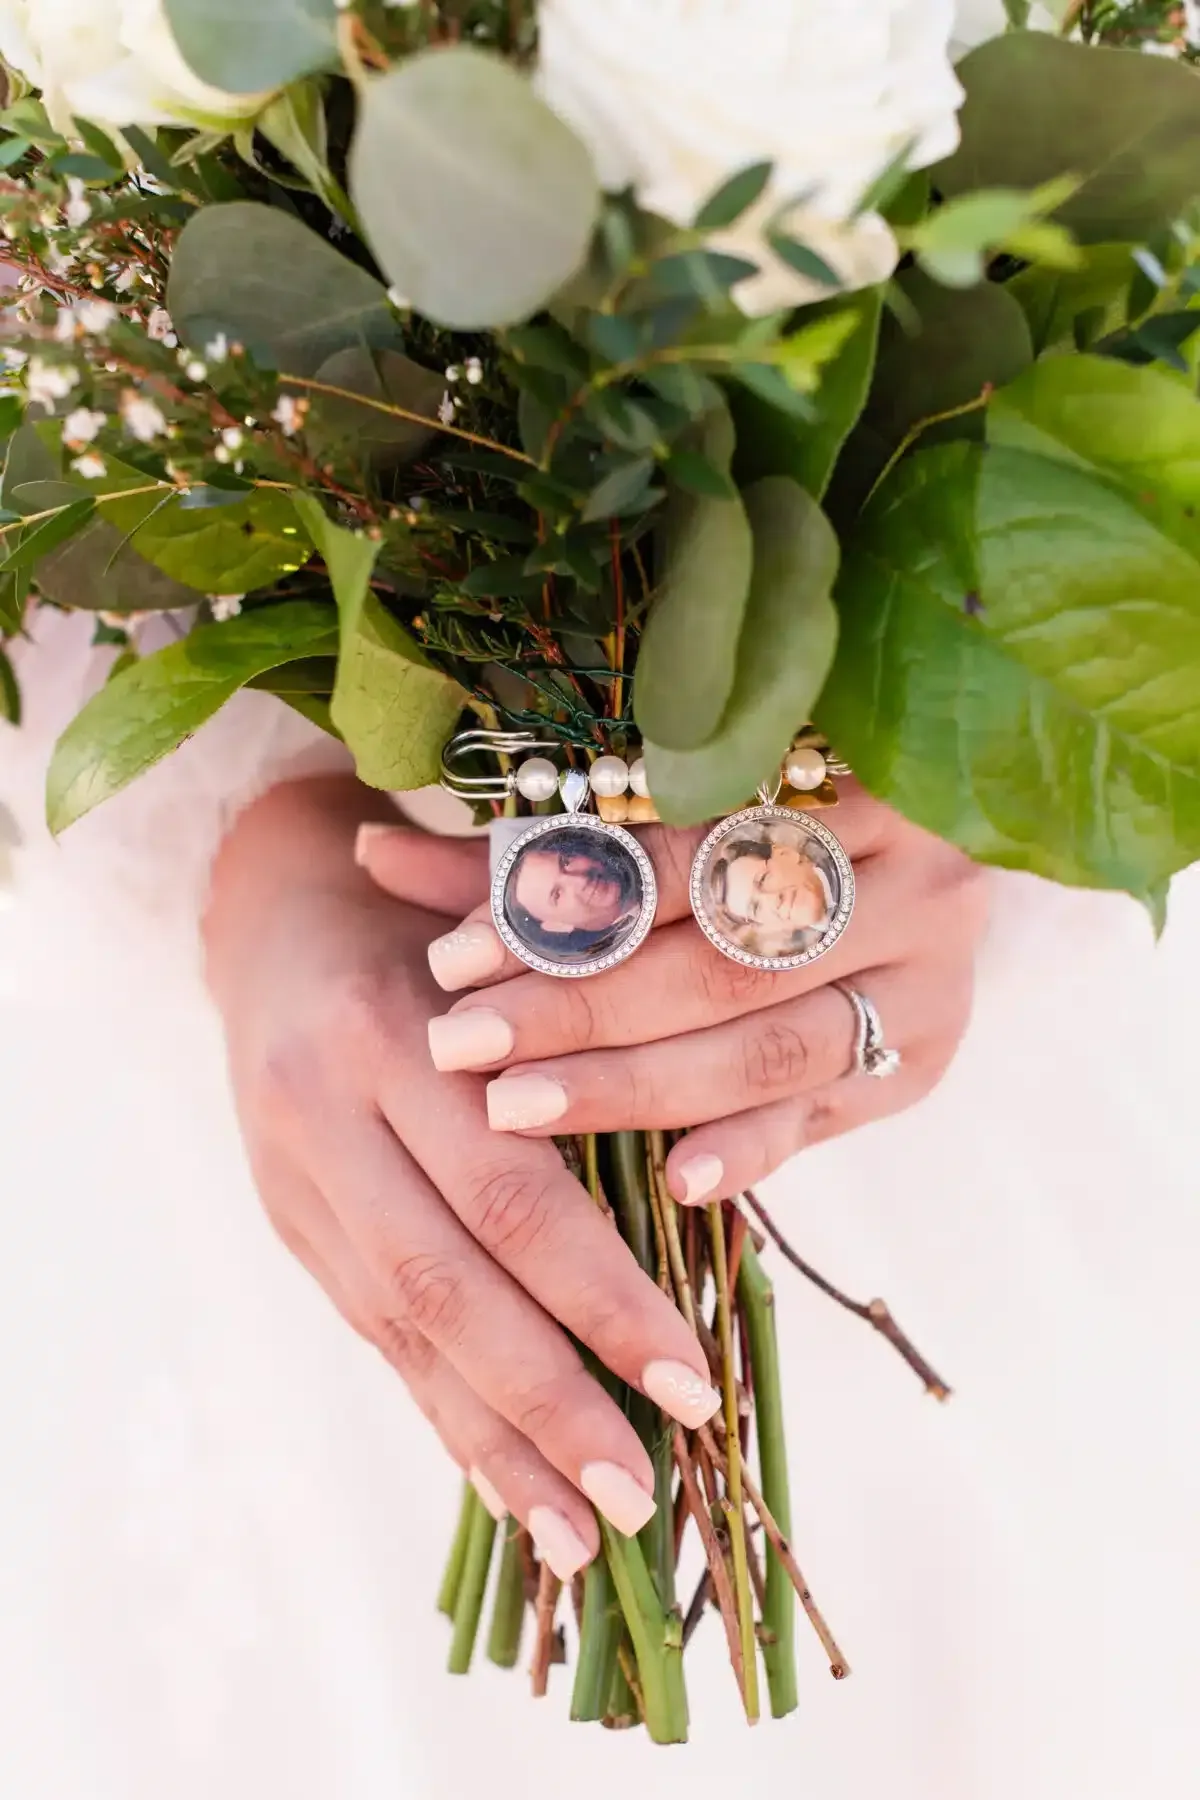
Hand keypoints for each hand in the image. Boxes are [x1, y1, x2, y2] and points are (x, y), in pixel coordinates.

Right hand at [203, 777, 722, 1580]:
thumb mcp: (511, 958)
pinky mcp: (288, 1221)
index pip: (511, 1192)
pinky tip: (505, 1485)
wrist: (274, 918)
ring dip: (494, 1441)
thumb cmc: (438, 927)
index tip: (693, 1385)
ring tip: (583, 1535)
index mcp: (395, 1031)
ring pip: (401, 1327)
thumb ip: (586, 1057)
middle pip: (448, 1282)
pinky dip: (443, 1412)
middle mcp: (326, 1110)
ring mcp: (294, 1176)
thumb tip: (709, 1206)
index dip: (602, 1298)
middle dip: (549, 1399)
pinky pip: (371, 1331)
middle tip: (641, 1493)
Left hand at [358, 783, 987, 1205]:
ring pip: (769, 1044)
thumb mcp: (644, 820)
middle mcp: (909, 873)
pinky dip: (749, 1145)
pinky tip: (674, 1178)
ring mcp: (929, 974)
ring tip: (521, 1109)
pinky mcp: (924, 1054)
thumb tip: (372, 858)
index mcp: (842, 776)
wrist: (903, 862)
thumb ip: (526, 850)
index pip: (681, 853)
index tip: (450, 957)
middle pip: (718, 959)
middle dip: (580, 1009)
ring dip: (638, 1086)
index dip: (565, 908)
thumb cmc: (738, 825)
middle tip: (462, 1045)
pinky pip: (827, 1111)